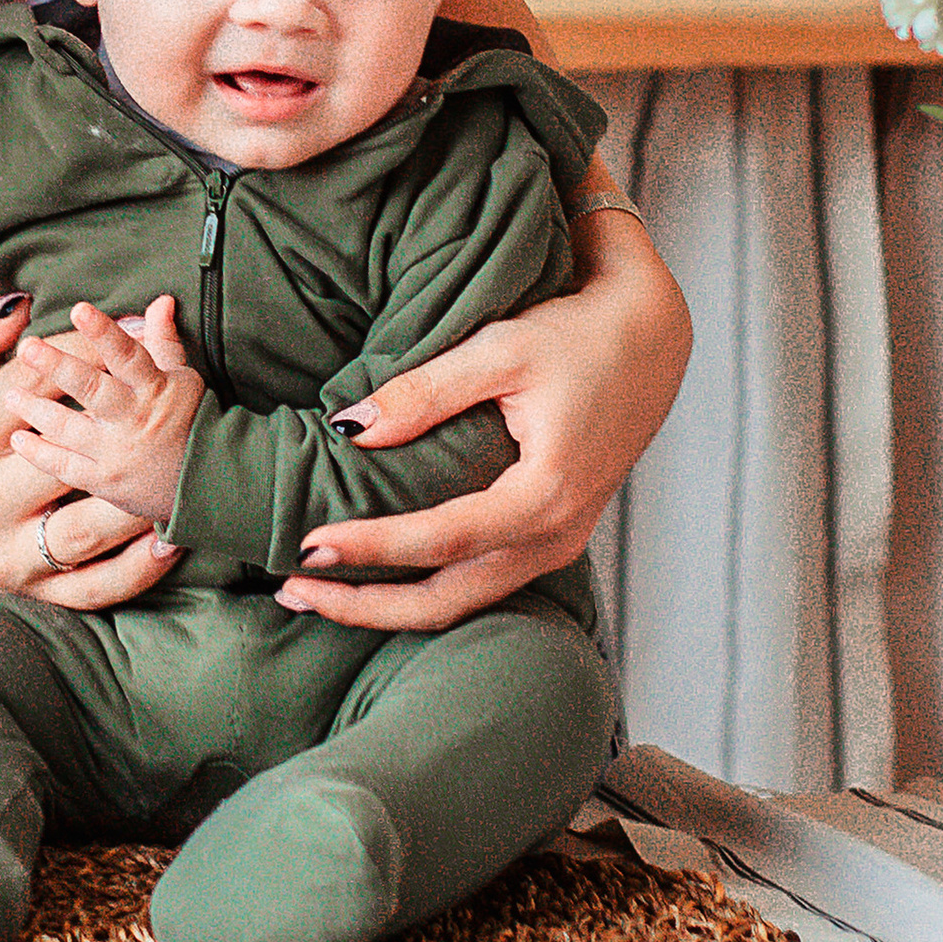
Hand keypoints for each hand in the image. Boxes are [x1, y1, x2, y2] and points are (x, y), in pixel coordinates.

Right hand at [0, 289, 177, 616]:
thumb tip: (20, 305)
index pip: (31, 387)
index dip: (88, 351)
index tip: (137, 326)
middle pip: (61, 461)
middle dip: (118, 423)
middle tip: (170, 397)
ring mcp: (10, 555)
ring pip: (82, 530)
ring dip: (133, 507)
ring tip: (180, 479)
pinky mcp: (39, 595)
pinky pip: (96, 587)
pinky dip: (136, 569)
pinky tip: (170, 543)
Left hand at [8, 297, 201, 530]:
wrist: (210, 484)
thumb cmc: (194, 423)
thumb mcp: (183, 379)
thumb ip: (162, 341)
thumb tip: (160, 300)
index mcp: (155, 389)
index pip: (128, 354)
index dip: (104, 332)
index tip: (80, 308)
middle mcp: (134, 420)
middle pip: (92, 389)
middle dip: (58, 367)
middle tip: (28, 348)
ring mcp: (118, 454)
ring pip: (69, 428)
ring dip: (36, 409)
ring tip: (10, 395)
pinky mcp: (106, 482)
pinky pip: (66, 466)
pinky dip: (40, 453)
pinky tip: (19, 437)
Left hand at [274, 208, 690, 629]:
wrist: (652, 339)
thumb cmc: (580, 335)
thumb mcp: (502, 348)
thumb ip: (426, 391)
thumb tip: (348, 428)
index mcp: (545, 495)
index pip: (440, 542)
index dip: (370, 549)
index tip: (307, 547)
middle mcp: (553, 537)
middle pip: (446, 602)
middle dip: (364, 606)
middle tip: (290, 589)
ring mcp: (555, 546)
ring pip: (461, 604)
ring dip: (387, 607)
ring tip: (314, 594)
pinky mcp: (547, 539)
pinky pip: (478, 586)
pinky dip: (420, 590)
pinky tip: (372, 577)